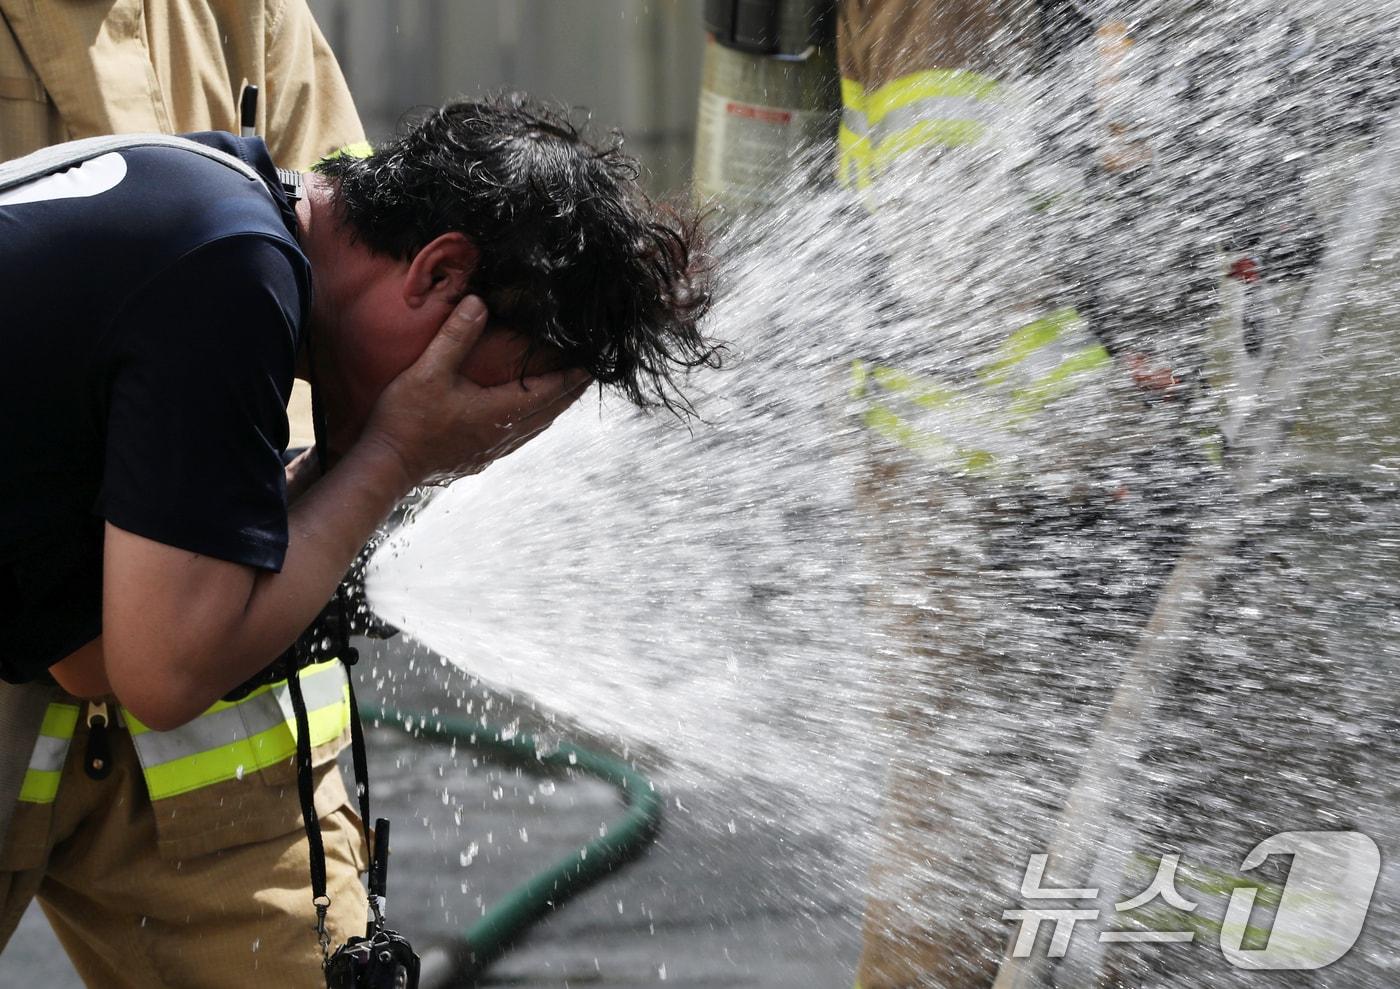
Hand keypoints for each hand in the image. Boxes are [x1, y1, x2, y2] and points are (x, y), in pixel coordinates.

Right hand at [363, 294, 591, 484]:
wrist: (386, 465)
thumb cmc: (407, 419)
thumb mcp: (429, 371)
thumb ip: (456, 337)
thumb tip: (478, 303)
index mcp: (499, 411)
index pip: (547, 391)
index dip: (570, 377)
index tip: (591, 364)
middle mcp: (503, 434)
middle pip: (549, 411)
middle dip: (569, 391)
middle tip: (588, 375)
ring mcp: (492, 450)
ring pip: (536, 427)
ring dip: (553, 408)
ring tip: (565, 393)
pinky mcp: (479, 458)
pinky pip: (519, 438)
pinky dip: (534, 422)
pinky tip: (527, 419)